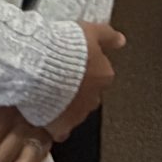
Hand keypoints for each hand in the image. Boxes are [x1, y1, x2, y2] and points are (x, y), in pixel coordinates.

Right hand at [45, 21, 125, 140]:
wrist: (41, 67)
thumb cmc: (65, 48)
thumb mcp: (90, 31)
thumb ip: (108, 36)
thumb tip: (120, 40)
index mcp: (103, 75)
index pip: (101, 75)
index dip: (87, 70)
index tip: (76, 65)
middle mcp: (94, 97)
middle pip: (90, 95)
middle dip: (79, 90)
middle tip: (63, 79)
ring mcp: (78, 114)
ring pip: (77, 112)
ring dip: (67, 105)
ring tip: (50, 93)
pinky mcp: (61, 126)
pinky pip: (61, 129)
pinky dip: (56, 124)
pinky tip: (47, 115)